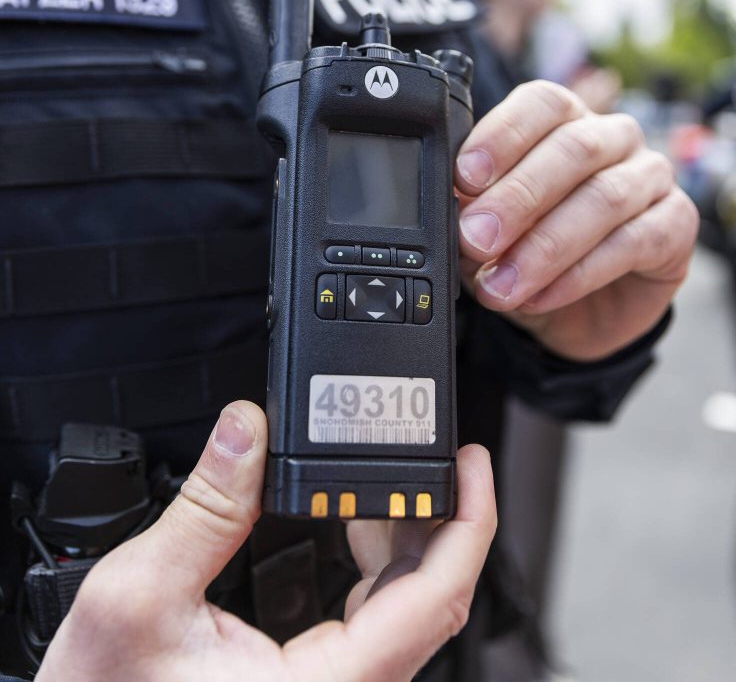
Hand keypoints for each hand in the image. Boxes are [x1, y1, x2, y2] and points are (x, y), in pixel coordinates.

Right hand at [38, 402, 495, 681]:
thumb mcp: (140, 597)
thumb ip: (204, 509)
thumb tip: (245, 428)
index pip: (437, 600)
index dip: (469, 521)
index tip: (471, 463)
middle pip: (431, 599)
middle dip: (436, 516)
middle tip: (430, 453)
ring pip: (403, 611)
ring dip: (403, 538)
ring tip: (386, 476)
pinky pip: (371, 620)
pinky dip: (372, 563)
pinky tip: (350, 525)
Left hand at [455, 80, 697, 359]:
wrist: (576, 315)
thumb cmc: (529, 251)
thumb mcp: (488, 231)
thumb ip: (471, 210)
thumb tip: (448, 206)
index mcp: (563, 120)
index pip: (540, 104)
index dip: (502, 136)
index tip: (463, 177)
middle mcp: (612, 138)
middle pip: (573, 149)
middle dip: (517, 198)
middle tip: (475, 240)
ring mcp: (651, 177)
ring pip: (604, 198)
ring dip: (545, 247)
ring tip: (501, 285)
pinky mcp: (676, 225)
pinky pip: (632, 243)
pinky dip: (578, 275)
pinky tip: (540, 296)